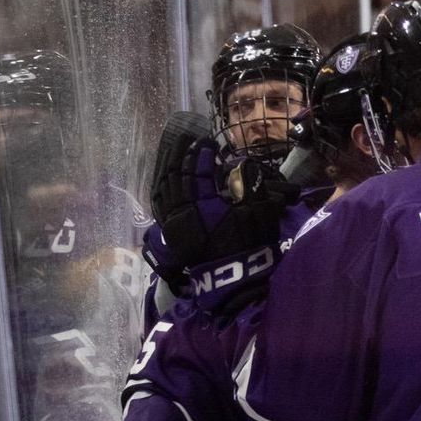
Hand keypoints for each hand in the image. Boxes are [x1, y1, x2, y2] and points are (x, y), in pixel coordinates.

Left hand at [151, 133, 296, 270]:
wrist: (234, 281)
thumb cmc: (250, 248)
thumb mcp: (259, 216)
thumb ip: (250, 187)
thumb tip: (242, 165)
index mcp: (204, 205)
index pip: (199, 171)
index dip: (203, 154)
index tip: (208, 142)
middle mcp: (184, 211)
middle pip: (176, 176)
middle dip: (180, 155)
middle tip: (186, 139)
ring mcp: (175, 222)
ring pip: (165, 188)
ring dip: (169, 168)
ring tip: (175, 154)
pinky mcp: (173, 232)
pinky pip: (162, 203)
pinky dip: (163, 187)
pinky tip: (168, 179)